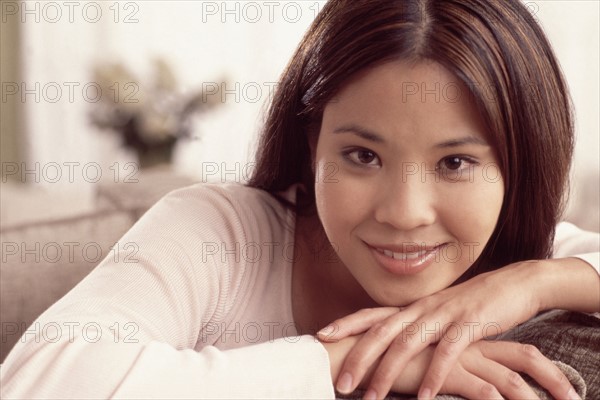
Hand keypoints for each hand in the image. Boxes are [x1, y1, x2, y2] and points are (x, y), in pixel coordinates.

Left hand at [318, 261, 559, 398]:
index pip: (373, 314)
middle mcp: (423, 308)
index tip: (321, 336)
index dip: (346, 323)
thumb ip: (419, 326)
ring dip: (387, 373)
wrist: (517, 284)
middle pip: (382, 333)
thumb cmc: (475, 304)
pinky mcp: (470, 324)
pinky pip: (447, 353)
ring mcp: (445, 314)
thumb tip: (397, 345)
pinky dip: (434, 375)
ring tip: (371, 397)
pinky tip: (424, 397)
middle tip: (339, 384)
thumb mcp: (441, 314)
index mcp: (414, 306)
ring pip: (407, 344)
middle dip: (358, 359)